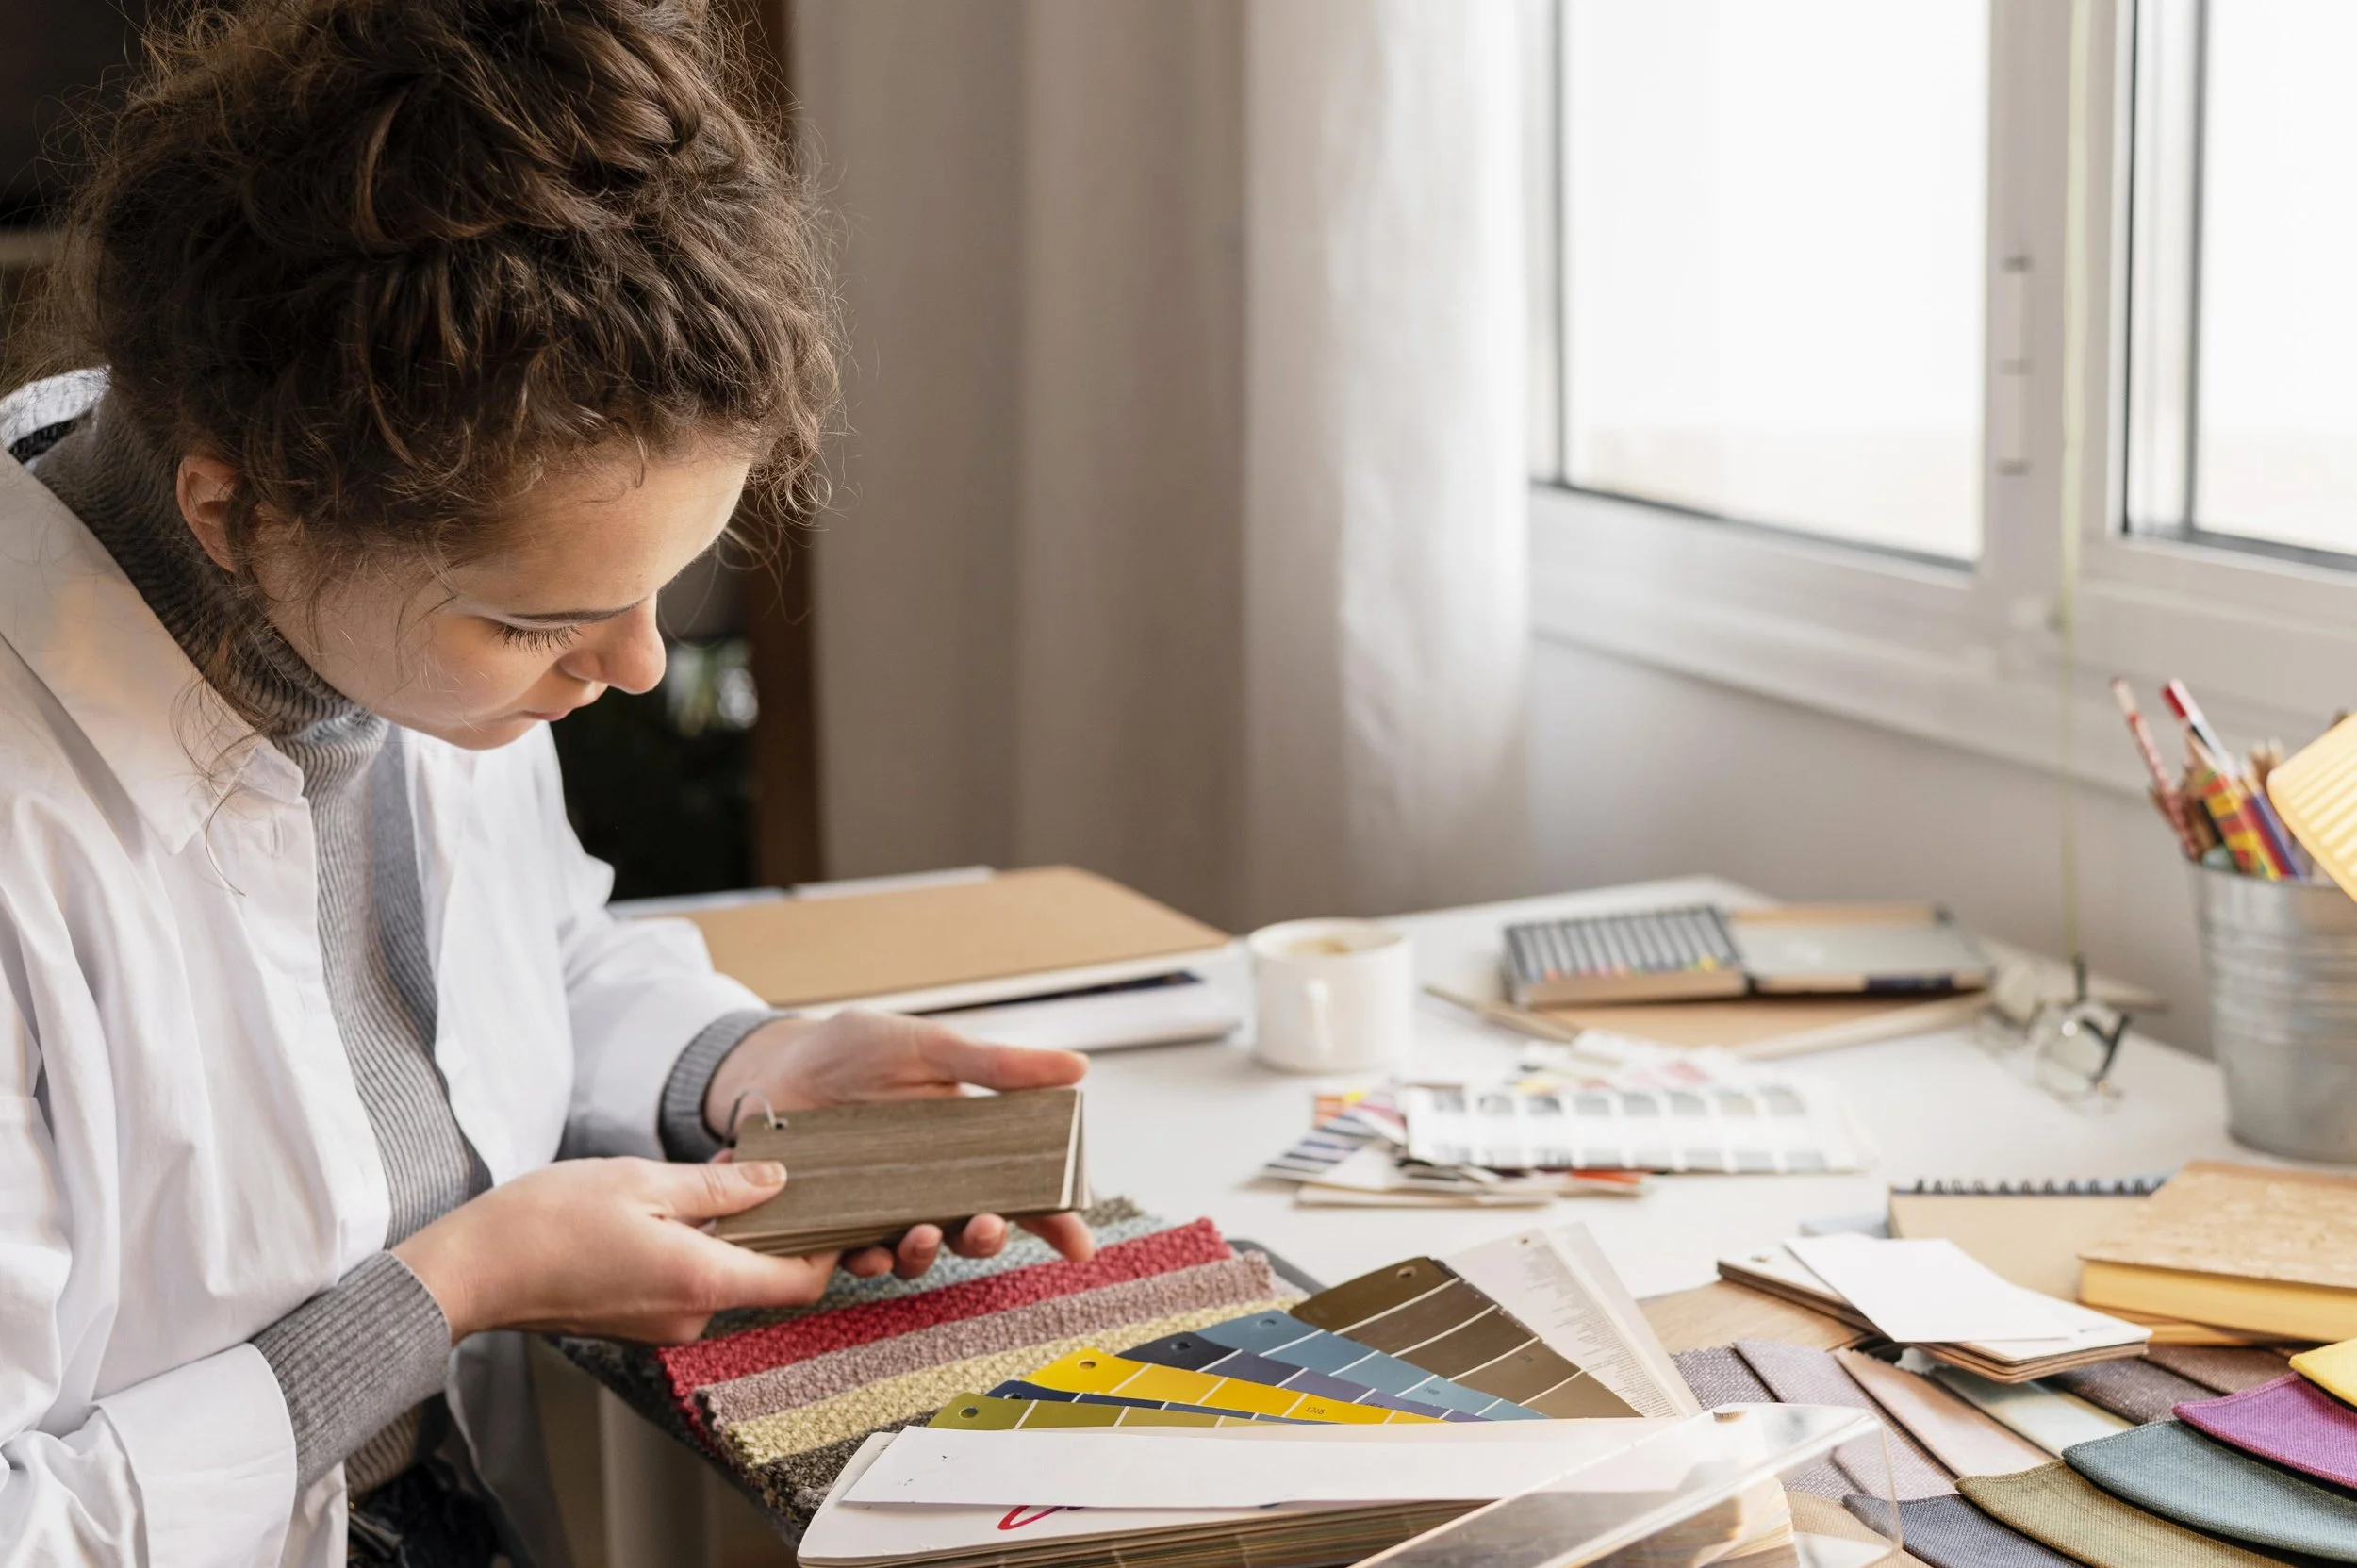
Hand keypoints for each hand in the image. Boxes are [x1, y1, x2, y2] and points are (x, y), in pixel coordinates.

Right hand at [393, 1157, 833, 1342]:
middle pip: (765, 1278)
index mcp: (701, 1282)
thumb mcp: (642, 1180)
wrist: (473, 1270)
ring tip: (708, 1177)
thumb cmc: (546, 1222)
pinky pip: (690, 1284)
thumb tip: (776, 1181)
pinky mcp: (639, 1322)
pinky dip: (696, 1248)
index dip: (826, 1247)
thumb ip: (719, 1186)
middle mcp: (690, 1318)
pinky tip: (673, 1207)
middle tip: (762, 1169)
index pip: (799, 1282)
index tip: (832, 1207)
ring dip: (729, 1232)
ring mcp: (663, 1327)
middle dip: (772, 1225)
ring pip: (725, 1276)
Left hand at [703, 1010, 1096, 1277]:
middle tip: (985, 1226)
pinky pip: (859, 1257)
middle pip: (973, 1231)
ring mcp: (884, 1208)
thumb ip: (997, 1065)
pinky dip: (868, 1261)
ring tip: (919, 1232)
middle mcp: (930, 1185)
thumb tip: (1077, 1066)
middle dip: (986, 1240)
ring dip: (928, 1254)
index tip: (1081, 1246)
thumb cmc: (855, 1050)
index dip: (1055, 1221)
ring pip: (920, 1252)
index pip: (1021, 1191)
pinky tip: (867, 1250)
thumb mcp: (929, 1047)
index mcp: (966, 1146)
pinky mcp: (837, 1223)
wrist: (775, 1065)